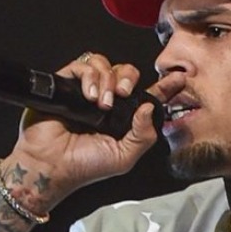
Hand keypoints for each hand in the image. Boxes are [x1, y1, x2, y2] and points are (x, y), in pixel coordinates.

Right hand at [0, 52, 184, 213]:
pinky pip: (83, 65)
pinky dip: (90, 76)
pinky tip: (89, 95)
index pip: (148, 95)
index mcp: (124, 117)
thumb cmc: (85, 166)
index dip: (164, 86)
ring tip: (101, 102)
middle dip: (129, 78)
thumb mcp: (124, 157)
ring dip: (107, 80)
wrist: (50, 165)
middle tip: (123, 93)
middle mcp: (108, 101)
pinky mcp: (66, 84)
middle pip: (127, 73)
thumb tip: (149, 108)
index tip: (179, 78)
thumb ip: (144, 135)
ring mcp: (87, 91)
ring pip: (106, 65)